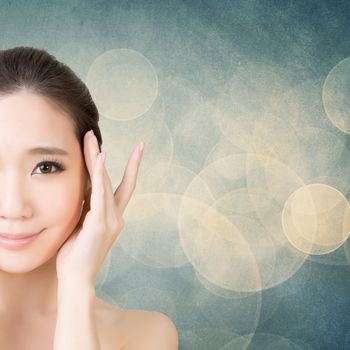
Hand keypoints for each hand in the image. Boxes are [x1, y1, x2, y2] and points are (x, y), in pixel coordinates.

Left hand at [56, 130, 143, 285]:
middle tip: (95, 134)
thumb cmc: (77, 253)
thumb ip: (88, 206)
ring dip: (96, 158)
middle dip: (104, 155)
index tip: (135, 150)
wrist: (77, 278)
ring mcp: (111, 220)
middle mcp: (117, 216)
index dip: (129, 167)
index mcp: (114, 217)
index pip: (122, 187)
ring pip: (105, 182)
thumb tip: (85, 186)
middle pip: (114, 179)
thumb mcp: (83, 224)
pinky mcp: (101, 223)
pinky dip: (100, 175)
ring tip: (90, 138)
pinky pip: (100, 194)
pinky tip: (99, 158)